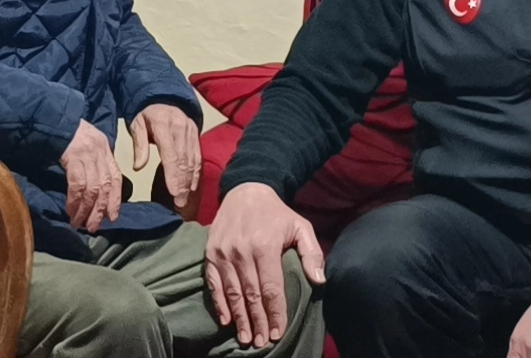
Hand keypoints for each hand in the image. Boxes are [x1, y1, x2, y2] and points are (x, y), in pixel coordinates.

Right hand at [60, 119, 122, 232]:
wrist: (54, 118)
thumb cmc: (70, 134)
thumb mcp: (90, 145)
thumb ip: (96, 163)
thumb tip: (98, 190)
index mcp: (106, 150)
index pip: (116, 178)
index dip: (115, 199)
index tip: (113, 217)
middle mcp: (100, 152)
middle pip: (105, 186)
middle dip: (101, 209)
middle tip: (95, 226)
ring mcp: (87, 154)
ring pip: (92, 188)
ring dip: (86, 209)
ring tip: (80, 223)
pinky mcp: (73, 157)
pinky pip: (77, 184)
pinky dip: (75, 200)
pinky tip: (71, 210)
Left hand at [131, 103, 201, 208]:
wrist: (164, 99)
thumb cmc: (147, 116)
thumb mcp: (137, 126)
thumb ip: (139, 146)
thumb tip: (138, 167)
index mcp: (164, 124)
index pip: (170, 154)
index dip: (172, 174)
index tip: (173, 192)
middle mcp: (180, 127)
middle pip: (183, 160)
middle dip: (182, 183)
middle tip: (179, 202)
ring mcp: (191, 131)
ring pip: (192, 159)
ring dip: (189, 181)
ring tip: (184, 198)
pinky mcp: (196, 134)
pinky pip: (197, 156)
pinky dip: (196, 172)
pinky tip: (192, 186)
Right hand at [205, 182, 325, 347]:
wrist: (246, 190)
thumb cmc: (277, 213)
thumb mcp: (301, 226)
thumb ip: (311, 253)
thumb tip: (320, 280)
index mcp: (266, 245)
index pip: (271, 288)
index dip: (275, 312)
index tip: (277, 333)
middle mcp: (242, 251)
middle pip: (250, 294)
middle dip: (257, 321)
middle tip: (261, 343)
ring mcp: (223, 252)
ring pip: (232, 292)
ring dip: (239, 318)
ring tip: (246, 337)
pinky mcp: (210, 253)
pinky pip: (214, 283)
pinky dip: (219, 303)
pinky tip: (226, 320)